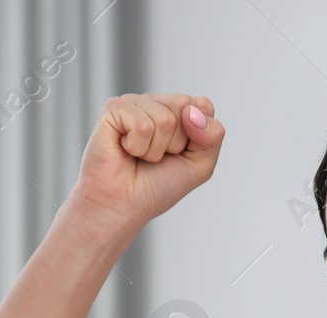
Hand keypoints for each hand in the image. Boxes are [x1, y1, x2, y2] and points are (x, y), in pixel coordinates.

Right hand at [70, 93, 223, 225]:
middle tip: (157, 157)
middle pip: (185, 106)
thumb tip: (193, 111)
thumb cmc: (157, 186)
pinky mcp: (114, 108)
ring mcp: (135, 102)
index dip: (197, 137)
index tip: (179, 154)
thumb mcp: (200, 165)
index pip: (203, 105)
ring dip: (155, 149)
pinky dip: (137, 147)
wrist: (124, 205)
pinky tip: (126, 150)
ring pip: (165, 119)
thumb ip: (213, 135)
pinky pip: (142, 125)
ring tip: (140, 156)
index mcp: (178, 111)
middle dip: (176, 143)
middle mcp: (156, 102)